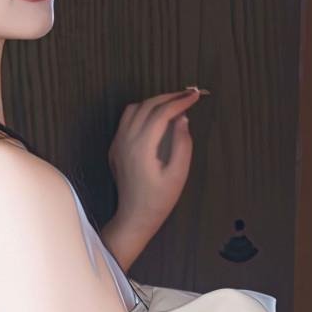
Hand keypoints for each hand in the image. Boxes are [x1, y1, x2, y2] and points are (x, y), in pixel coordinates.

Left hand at [107, 88, 204, 233]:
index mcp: (141, 147)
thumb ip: (182, 144)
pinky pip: (126, 120)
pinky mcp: (115, 148)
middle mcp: (126, 141)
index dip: (180, 101)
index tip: (195, 96)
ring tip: (174, 103)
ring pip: (133, 109)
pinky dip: (143, 112)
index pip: (161, 113)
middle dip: (169, 97)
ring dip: (154, 102)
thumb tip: (182, 119)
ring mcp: (117, 144)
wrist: (135, 217)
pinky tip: (157, 118)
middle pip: (146, 106)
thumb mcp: (178, 174)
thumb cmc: (159, 200)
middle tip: (188, 95)